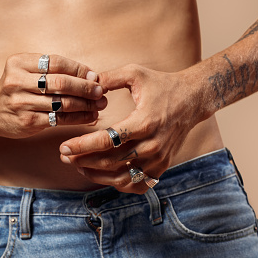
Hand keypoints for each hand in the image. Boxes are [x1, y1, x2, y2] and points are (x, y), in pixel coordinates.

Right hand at [0, 53, 106, 138]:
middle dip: (85, 87)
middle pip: (60, 83)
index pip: (56, 62)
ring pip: (62, 103)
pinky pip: (59, 119)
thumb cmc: (16, 88)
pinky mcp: (27, 121)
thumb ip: (53, 71)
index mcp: (19, 63)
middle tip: (101, 91)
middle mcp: (17, 81)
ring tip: (100, 104)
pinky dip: (78, 118)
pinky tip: (89, 116)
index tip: (94, 76)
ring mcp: (21, 103)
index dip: (79, 69)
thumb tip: (91, 76)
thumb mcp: (26, 71)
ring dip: (86, 104)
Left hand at [59, 64, 201, 193]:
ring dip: (95, 175)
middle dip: (83, 160)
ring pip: (120, 178)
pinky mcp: (161, 167)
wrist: (193, 100)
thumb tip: (86, 83)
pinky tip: (101, 175)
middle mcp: (152, 145)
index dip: (82, 146)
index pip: (107, 140)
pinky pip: (136, 184)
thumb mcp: (135, 73)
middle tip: (64, 155)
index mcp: (144, 122)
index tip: (64, 146)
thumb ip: (109, 78)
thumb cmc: (162, 85)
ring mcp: (158, 160)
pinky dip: (116, 183)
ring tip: (77, 165)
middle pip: (110, 162)